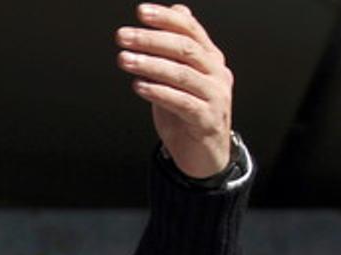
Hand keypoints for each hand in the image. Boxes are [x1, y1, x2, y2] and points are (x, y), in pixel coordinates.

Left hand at [116, 3, 233, 178]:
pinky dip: (158, 92)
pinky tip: (139, 86)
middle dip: (151, 40)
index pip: (190, 30)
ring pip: (182, 74)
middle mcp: (216, 74)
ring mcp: (214, 96)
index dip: (167, 19)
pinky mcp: (206, 120)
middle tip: (123, 36)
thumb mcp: (179, 78)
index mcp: (210, 59)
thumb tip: (175, 10)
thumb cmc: (187, 114)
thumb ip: (176, 49)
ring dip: (150, 65)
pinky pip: (181, 102)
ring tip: (124, 59)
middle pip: (185, 49)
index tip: (141, 12)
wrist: (203, 155)